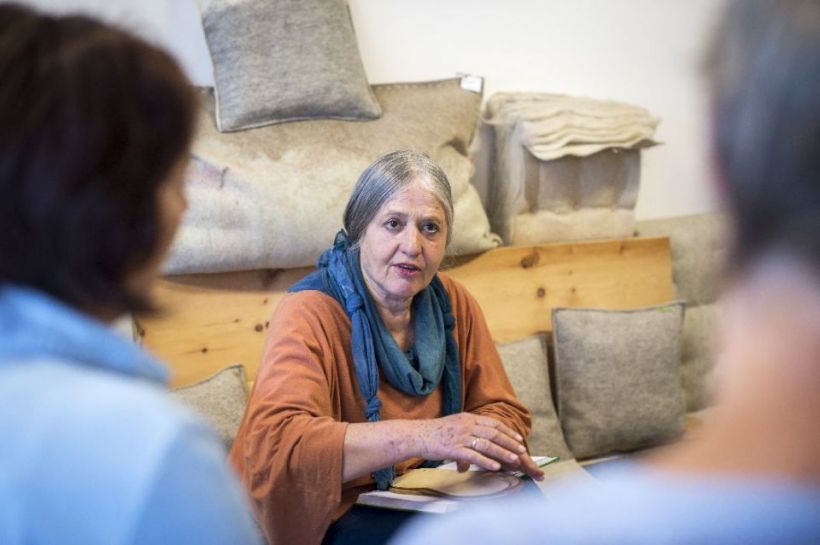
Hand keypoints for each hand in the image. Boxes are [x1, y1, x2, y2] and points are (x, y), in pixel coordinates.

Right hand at [414, 413, 542, 478]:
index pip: (492, 423)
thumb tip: (478, 437)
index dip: (507, 431)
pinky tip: (496, 467)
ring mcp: (460, 437)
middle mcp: (466, 425)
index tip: (517, 437)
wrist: (416, 435)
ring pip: (487, 445)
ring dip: (503, 452)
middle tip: (522, 449)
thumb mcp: (453, 424)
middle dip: (509, 442)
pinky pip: (474, 456)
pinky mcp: (454, 449)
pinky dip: (486, 462)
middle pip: (493, 433)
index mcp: (467, 418)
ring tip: (515, 459)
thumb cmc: (433, 432)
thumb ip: (467, 428)